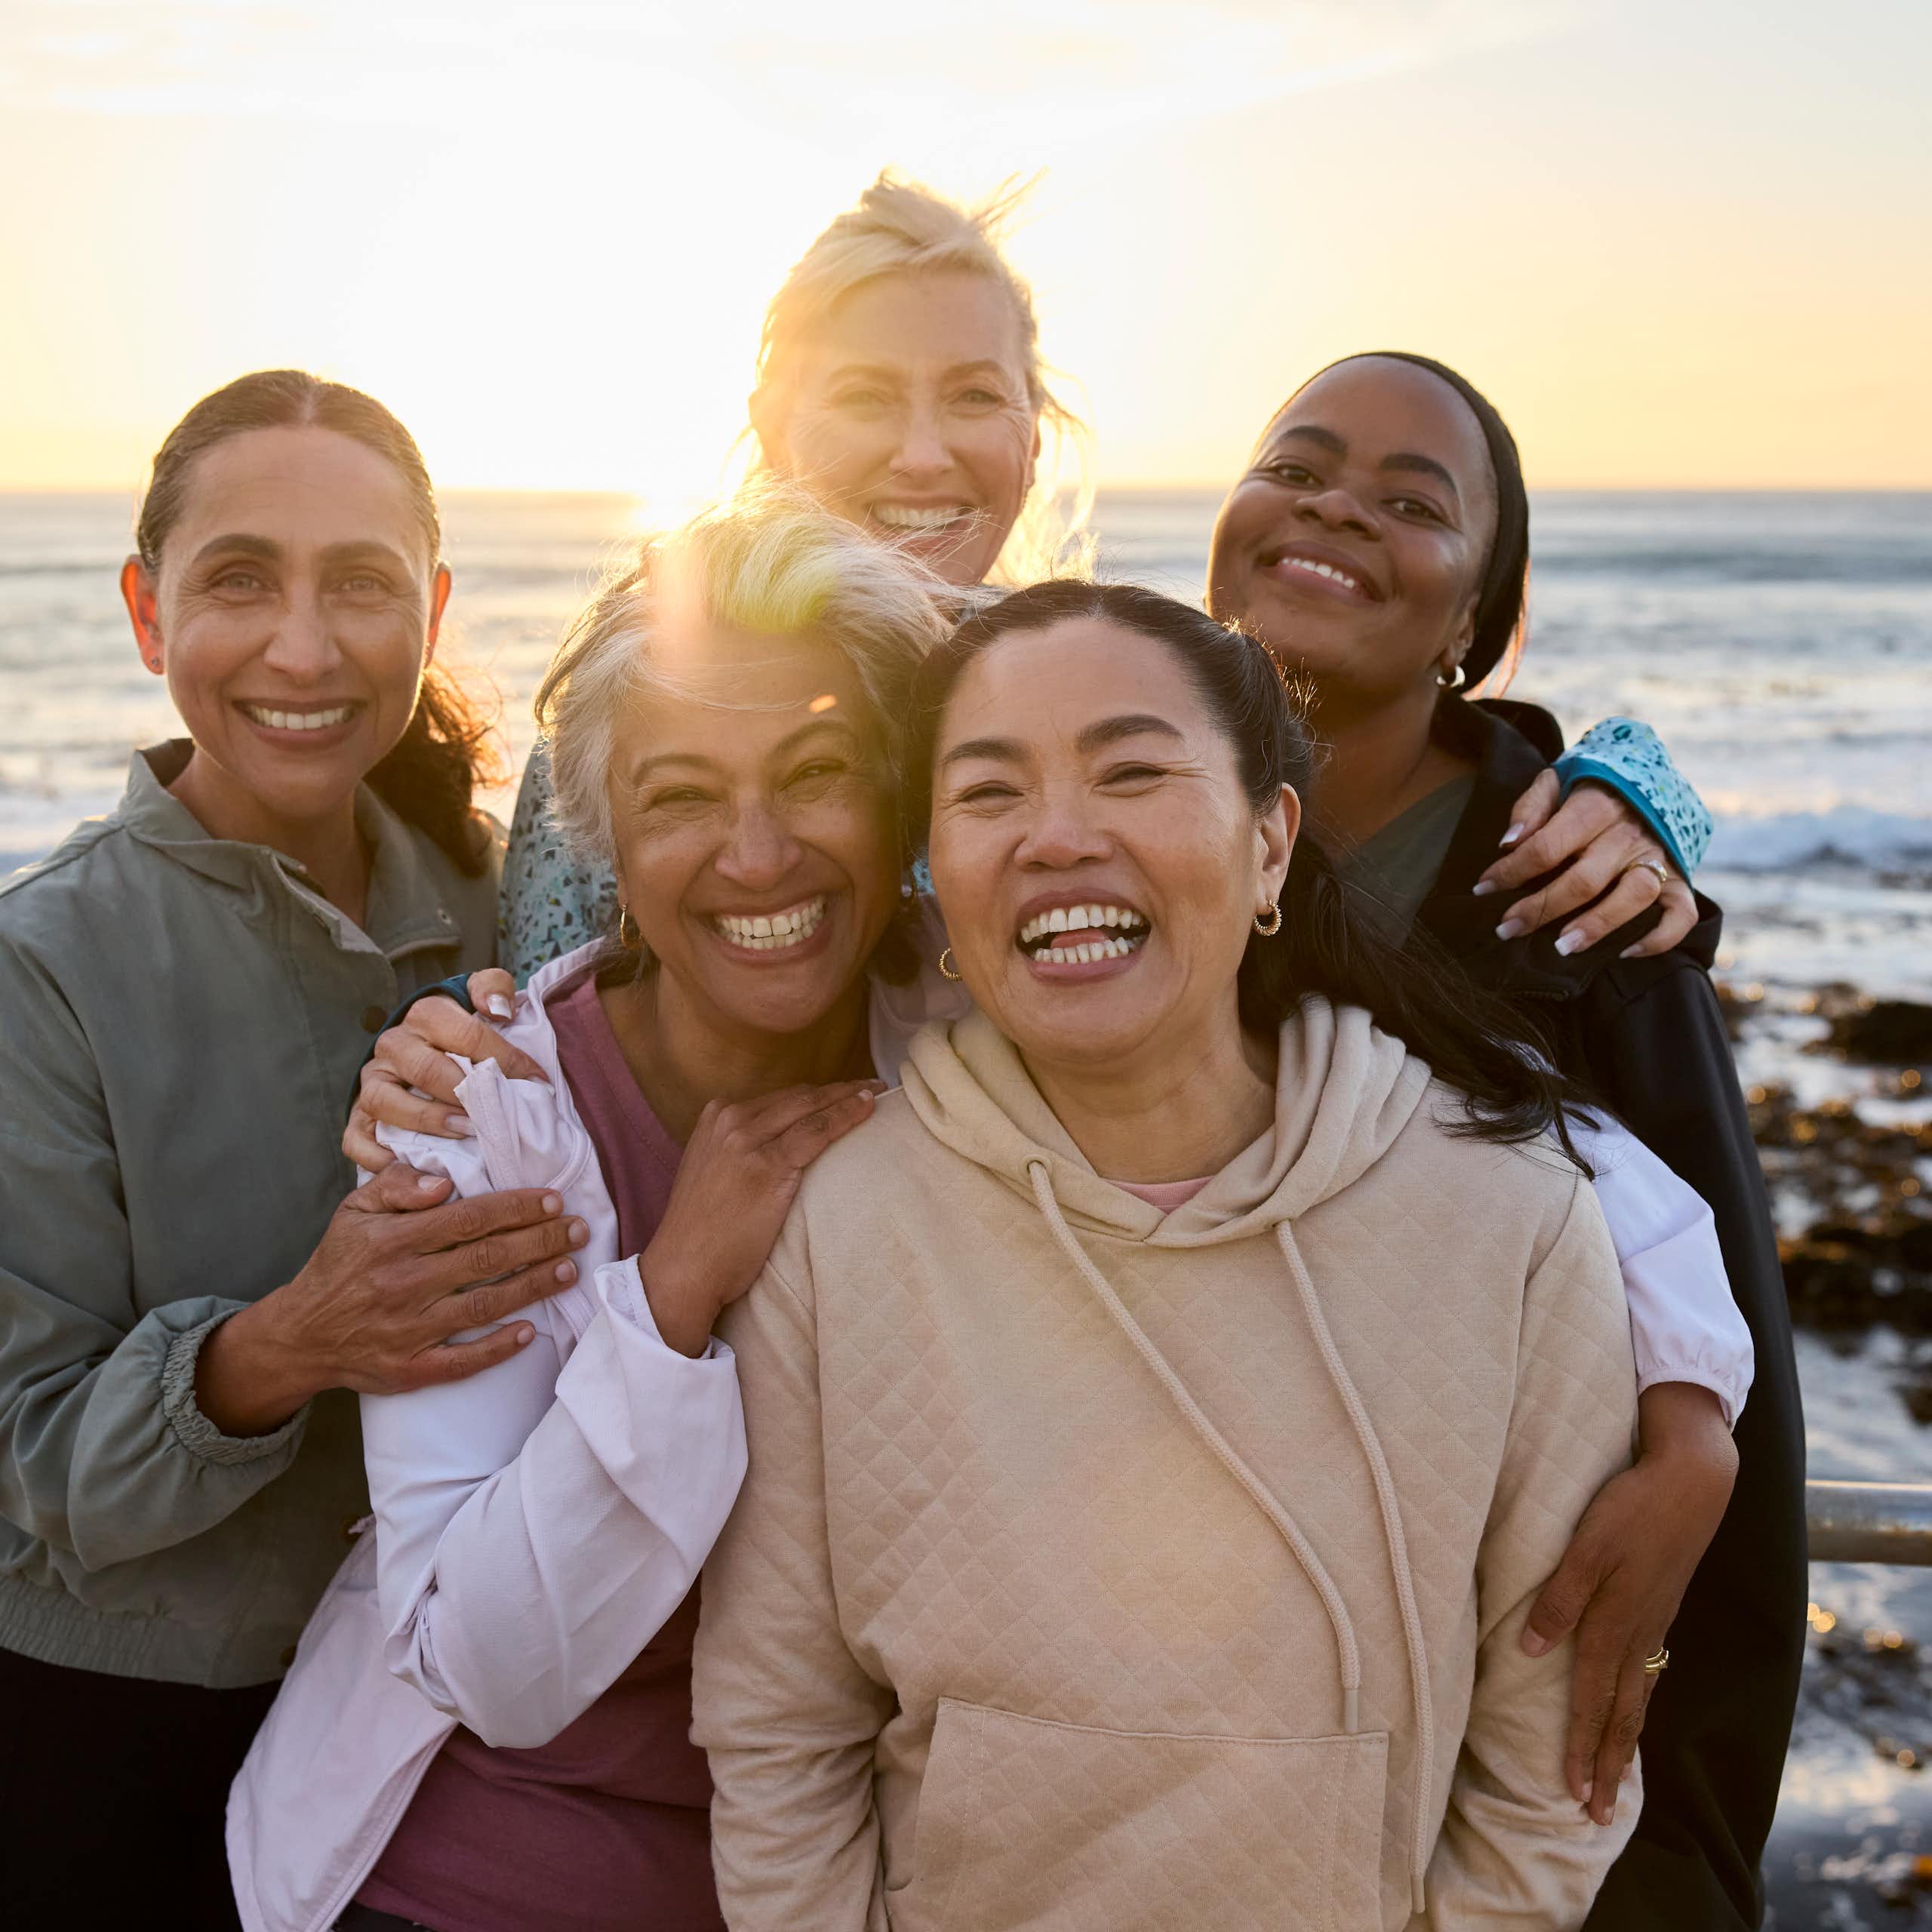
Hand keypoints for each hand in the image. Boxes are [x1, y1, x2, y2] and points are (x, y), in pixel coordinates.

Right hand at [195, 1162, 591, 1432]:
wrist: (301, 1334)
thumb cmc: (340, 1263)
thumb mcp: (355, 1210)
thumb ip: (397, 1185)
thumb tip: (445, 1180)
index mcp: (393, 1241)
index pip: (468, 1218)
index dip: (516, 1208)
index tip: (553, 1199)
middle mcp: (403, 1284)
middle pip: (486, 1259)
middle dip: (540, 1241)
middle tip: (578, 1229)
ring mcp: (408, 1330)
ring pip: (484, 1305)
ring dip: (534, 1287)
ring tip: (571, 1269)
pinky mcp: (410, 1369)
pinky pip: (461, 1361)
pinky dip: (498, 1348)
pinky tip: (530, 1333)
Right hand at [346, 970, 543, 1169]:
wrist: (418, 1042)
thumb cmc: (459, 1027)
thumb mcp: (478, 995)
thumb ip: (493, 988)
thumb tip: (500, 1009)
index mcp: (426, 1015)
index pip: (468, 1035)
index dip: (506, 1060)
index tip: (537, 1082)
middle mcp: (394, 1045)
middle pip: (425, 1069)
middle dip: (464, 1093)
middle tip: (495, 1113)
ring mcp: (372, 1081)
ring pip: (383, 1101)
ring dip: (426, 1120)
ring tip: (464, 1132)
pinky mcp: (358, 1115)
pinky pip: (356, 1138)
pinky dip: (379, 1155)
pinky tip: (412, 1165)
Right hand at [639, 1082, 883, 1355]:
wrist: (683, 1268)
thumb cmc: (702, 1233)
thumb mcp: (711, 1173)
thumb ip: (737, 1151)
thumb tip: (776, 1148)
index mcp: (715, 1118)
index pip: (779, 1098)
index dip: (816, 1093)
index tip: (842, 1090)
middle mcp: (730, 1121)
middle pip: (798, 1097)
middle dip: (837, 1089)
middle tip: (871, 1084)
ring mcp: (747, 1141)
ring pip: (811, 1107)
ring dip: (849, 1095)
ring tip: (877, 1092)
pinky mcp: (767, 1166)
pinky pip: (818, 1131)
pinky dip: (847, 1115)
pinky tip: (868, 1107)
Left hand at [1475, 772, 1697, 958]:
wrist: (1652, 781)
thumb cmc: (1592, 790)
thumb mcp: (1558, 780)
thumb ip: (1532, 806)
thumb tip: (1508, 841)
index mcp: (1596, 805)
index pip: (1547, 846)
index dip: (1510, 871)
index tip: (1483, 889)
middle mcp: (1630, 833)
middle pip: (1584, 879)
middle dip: (1540, 909)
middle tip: (1507, 929)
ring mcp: (1660, 857)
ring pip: (1634, 896)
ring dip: (1597, 925)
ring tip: (1563, 948)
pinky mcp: (1681, 880)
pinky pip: (1681, 914)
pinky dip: (1659, 938)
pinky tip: (1625, 953)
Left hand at [1520, 1382, 1737, 1822]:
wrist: (1691, 1480)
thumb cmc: (1630, 1508)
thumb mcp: (1584, 1548)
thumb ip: (1558, 1599)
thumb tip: (1531, 1651)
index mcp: (1613, 1623)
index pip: (1594, 1701)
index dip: (1582, 1748)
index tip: (1574, 1795)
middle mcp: (1637, 1633)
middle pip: (1621, 1713)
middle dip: (1606, 1763)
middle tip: (1597, 1812)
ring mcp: (1653, 1621)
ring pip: (1638, 1694)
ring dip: (1622, 1738)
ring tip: (1614, 1775)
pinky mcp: (1660, 1605)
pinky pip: (1649, 1669)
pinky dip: (1639, 1701)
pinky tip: (1635, 1705)